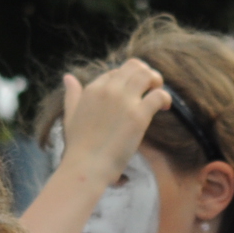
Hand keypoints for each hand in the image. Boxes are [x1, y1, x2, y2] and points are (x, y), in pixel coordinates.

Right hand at [56, 60, 170, 189]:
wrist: (86, 166)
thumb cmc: (78, 147)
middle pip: (134, 66)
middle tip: (151, 88)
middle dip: (146, 73)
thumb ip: (71, 95)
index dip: (127, 80)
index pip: (116, 72)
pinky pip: (158, 95)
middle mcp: (109, 89)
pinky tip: (165, 107)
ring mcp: (124, 101)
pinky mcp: (138, 115)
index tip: (133, 93)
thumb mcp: (70, 115)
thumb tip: (68, 77)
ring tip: (159, 96)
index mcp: (93, 89)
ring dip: (157, 81)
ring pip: (147, 75)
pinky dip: (165, 97)